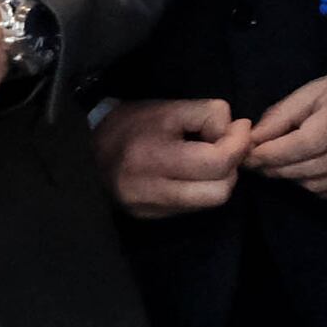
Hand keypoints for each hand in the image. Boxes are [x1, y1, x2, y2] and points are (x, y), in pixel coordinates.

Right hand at [95, 95, 250, 216]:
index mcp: (153, 157)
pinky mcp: (149, 217)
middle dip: (232, 167)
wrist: (87, 148)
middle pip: (219, 191)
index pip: (216, 162)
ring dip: (220, 180)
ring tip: (209, 160)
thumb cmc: (133, 123)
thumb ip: (209, 115)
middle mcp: (149, 190)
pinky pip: (192, 208)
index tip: (239, 127)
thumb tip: (237, 132)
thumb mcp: (170, 108)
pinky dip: (202, 190)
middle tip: (225, 146)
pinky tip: (191, 173)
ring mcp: (149, 209)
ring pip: (210, 203)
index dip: (238, 144)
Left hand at [240, 68, 326, 193]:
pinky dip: (316, 187)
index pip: (307, 142)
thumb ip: (283, 116)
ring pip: (325, 182)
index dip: (275, 153)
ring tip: (279, 167)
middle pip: (315, 167)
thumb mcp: (314, 92)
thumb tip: (253, 140)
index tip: (249, 154)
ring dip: (295, 179)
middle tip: (256, 164)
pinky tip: (305, 175)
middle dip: (279, 168)